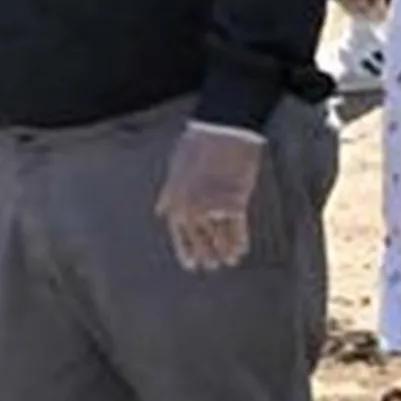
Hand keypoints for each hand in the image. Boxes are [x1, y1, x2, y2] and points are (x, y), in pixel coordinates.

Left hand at [153, 122, 264, 271]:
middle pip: (199, 239)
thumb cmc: (196, 146)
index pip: (179, 234)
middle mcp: (191, 210)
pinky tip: (240, 251)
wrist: (221, 133)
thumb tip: (160, 211)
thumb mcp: (175, 169)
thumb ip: (168, 194)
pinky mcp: (234, 204)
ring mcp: (212, 209)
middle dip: (205, 254)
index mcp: (175, 202)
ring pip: (219, 238)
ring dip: (224, 252)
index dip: (185, 250)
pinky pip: (237, 230)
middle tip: (210, 267)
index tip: (190, 264)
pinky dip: (239, 242)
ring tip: (227, 263)